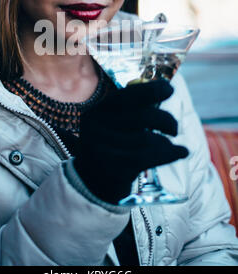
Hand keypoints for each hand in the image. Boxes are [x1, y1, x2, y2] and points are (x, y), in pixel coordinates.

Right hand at [73, 79, 188, 203]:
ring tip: (172, 145)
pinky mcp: (114, 170)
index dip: (152, 90)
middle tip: (174, 128)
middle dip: (166, 120)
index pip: (128, 95)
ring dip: (167, 142)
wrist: (91, 183)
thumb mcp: (113, 124)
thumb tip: (165, 89)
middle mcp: (97, 127)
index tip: (170, 89)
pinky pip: (150, 158)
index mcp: (98, 111)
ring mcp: (103, 149)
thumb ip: (132, 110)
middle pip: (142, 117)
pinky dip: (171, 153)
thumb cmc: (111, 147)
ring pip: (148, 139)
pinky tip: (182, 152)